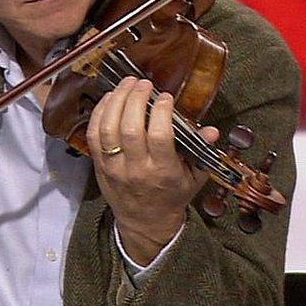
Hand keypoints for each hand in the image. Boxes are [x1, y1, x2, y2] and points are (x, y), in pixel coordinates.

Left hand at [86, 77, 218, 264]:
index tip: (165, 97)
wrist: (144, 222)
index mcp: (163, 171)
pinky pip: (93, 134)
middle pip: (130, 128)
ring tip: (126, 83)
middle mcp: (136, 169)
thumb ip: (201, 152)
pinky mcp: (98, 164)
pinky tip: (110, 98)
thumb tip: (212, 131)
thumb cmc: (172, 195)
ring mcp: (114, 166)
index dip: (161, 111)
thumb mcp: (194, 178)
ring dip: (116, 100)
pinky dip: (99, 112)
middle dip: (135, 99)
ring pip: (108, 128)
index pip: (159, 136)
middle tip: (143, 83)